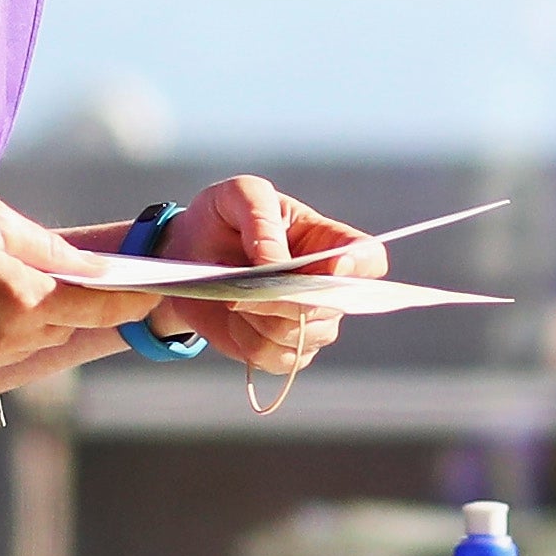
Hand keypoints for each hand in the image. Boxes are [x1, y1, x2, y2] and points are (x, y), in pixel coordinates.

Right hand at [0, 190, 148, 386]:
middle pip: (69, 325)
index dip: (132, 298)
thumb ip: (48, 249)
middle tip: (85, 272)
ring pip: (38, 341)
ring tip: (14, 278)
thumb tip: (92, 268)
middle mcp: (4, 337)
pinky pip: (3, 351)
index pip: (100, 306)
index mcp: (20, 295)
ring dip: (43, 316)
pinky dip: (9, 329)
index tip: (155, 288)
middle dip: (80, 301)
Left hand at [158, 173, 384, 379]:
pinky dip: (250, 342)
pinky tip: (235, 320)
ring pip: (303, 335)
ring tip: (234, 296)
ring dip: (263, 319)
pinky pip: (279, 359)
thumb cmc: (223, 218)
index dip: (360, 265)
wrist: (187, 254)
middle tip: (248, 286)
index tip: (335, 267)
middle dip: (289, 299)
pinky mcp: (282, 348)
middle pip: (334, 306)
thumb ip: (261, 219)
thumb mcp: (237, 196)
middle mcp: (326, 285)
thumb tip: (276, 263)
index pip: (368, 257)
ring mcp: (308, 321)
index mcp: (327, 241)